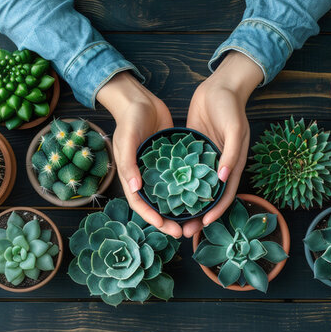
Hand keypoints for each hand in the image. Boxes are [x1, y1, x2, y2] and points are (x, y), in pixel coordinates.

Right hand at [96, 72, 181, 236]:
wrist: (139, 100)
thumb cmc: (129, 120)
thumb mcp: (126, 140)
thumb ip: (128, 163)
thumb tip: (135, 188)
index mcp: (131, 176)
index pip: (140, 203)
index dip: (151, 217)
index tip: (164, 227)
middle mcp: (145, 176)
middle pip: (157, 204)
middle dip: (169, 220)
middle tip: (185, 231)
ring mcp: (160, 169)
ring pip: (171, 194)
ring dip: (182, 207)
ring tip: (197, 218)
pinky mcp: (172, 160)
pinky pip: (181, 177)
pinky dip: (189, 187)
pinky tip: (204, 193)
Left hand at [183, 51, 263, 237]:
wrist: (220, 87)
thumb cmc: (231, 107)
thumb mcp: (235, 128)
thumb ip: (232, 153)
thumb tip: (224, 177)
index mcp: (232, 164)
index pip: (225, 195)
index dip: (215, 211)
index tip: (203, 225)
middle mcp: (218, 165)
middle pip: (208, 197)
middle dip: (197, 215)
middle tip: (182, 231)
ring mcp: (204, 158)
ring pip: (194, 187)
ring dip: (184, 203)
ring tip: (170, 218)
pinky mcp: (192, 149)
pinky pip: (184, 170)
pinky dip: (176, 183)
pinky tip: (162, 193)